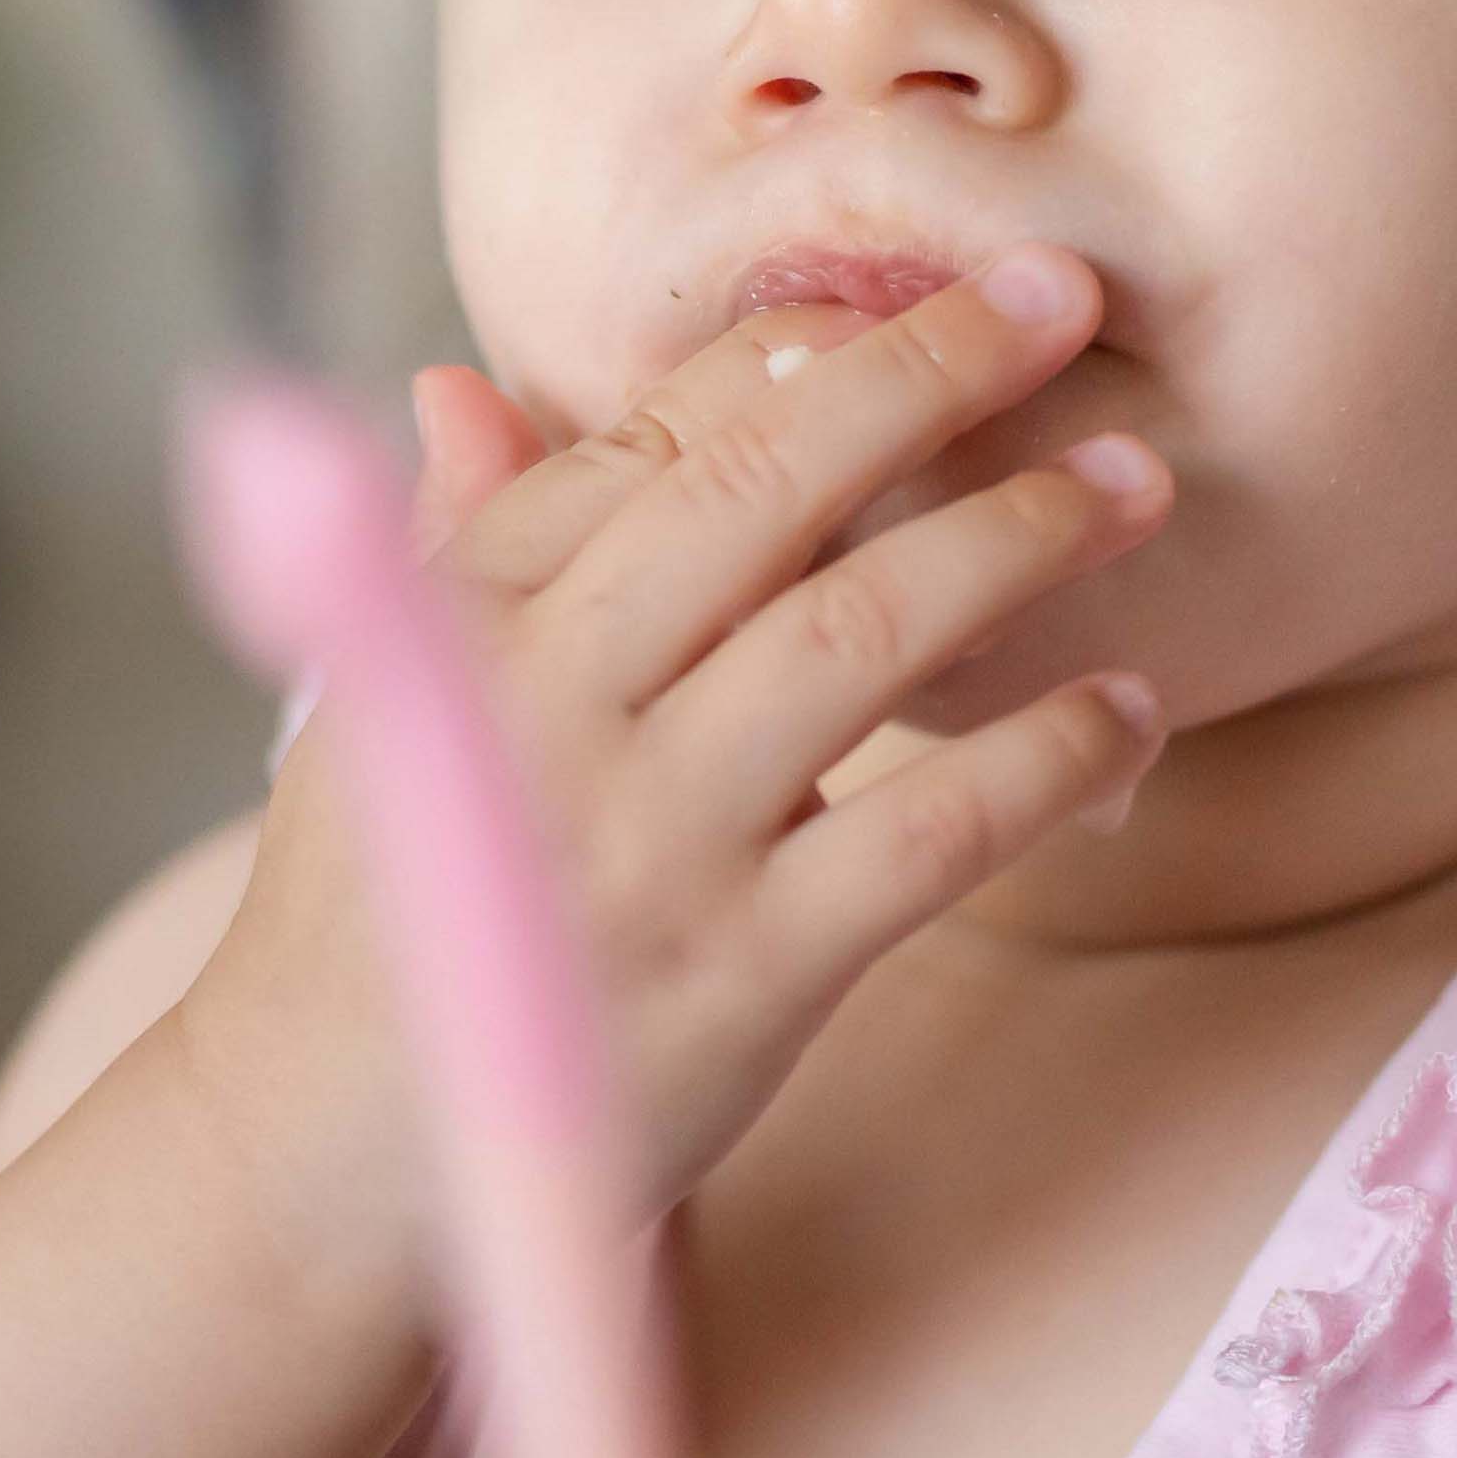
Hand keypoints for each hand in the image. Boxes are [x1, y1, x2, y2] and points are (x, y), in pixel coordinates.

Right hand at [158, 251, 1169, 1298]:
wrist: (323, 1159)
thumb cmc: (377, 918)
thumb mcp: (379, 713)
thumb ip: (448, 549)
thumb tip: (460, 384)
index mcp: (459, 616)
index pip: (656, 430)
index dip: (805, 344)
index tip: (927, 298)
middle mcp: (546, 704)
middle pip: (766, 485)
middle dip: (927, 373)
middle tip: (1059, 300)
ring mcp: (648, 838)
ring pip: (862, 633)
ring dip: (1017, 539)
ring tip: (1133, 484)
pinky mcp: (741, 973)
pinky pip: (927, 834)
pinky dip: (1042, 759)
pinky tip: (1123, 711)